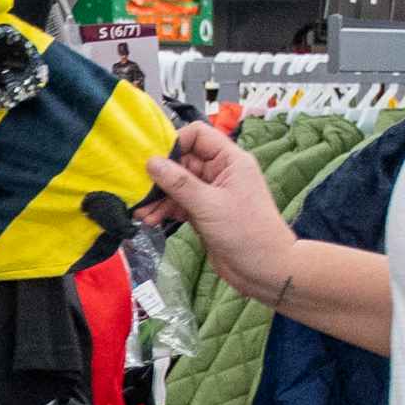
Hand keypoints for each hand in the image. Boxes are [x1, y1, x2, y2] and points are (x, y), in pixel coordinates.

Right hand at [142, 118, 297, 298]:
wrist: (264, 269)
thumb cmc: (247, 233)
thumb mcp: (209, 205)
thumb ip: (179, 183)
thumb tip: (152, 162)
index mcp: (230, 160)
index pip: (198, 135)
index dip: (174, 143)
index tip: (153, 160)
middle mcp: (221, 171)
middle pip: (183, 161)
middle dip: (160, 176)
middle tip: (140, 190)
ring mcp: (212, 192)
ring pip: (178, 184)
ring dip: (159, 196)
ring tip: (142, 212)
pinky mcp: (205, 212)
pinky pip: (179, 203)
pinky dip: (165, 209)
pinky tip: (151, 219)